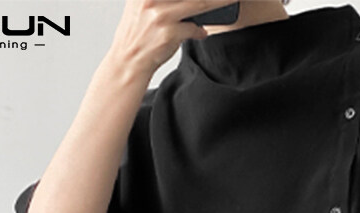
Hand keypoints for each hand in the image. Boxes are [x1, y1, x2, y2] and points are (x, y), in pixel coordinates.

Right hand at [110, 0, 229, 76]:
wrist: (128, 60)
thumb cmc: (140, 32)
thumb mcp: (143, 4)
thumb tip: (199, 1)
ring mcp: (161, 14)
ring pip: (199, 4)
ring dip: (219, 2)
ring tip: (231, 0)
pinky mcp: (169, 33)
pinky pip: (194, 28)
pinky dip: (200, 31)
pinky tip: (201, 32)